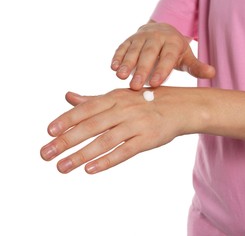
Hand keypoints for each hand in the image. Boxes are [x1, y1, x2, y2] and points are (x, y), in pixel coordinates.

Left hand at [40, 87, 203, 173]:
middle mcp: (123, 109)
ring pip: (104, 141)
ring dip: (81, 155)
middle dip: (66, 140)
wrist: (180, 107)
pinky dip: (107, 160)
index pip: (86, 109)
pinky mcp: (147, 139)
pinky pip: (124, 151)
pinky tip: (90, 169)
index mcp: (114, 97)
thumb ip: (93, 99)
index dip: (66, 119)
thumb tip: (67, 97)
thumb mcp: (120, 96)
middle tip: (46, 154)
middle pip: (91, 126)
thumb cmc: (146, 101)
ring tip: (62, 167)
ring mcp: (136, 124)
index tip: (48, 132)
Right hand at [111, 22, 214, 89]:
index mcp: (172, 43)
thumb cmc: (175, 51)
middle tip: (136, 86)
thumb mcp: (187, 58)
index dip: (161, 70)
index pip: (167, 57)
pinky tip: (112, 67)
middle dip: (141, 69)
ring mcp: (141, 37)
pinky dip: (117, 56)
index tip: (156, 84)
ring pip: (133, 50)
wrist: (161, 31)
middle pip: (148, 54)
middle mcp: (156, 38)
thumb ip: (197, 67)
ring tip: (120, 76)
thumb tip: (213, 73)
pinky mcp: (130, 39)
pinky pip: (122, 47)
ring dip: (126, 63)